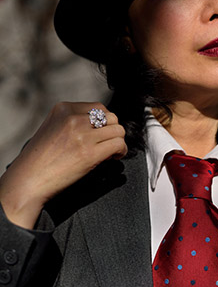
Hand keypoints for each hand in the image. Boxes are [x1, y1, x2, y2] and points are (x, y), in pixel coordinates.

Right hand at [0, 102, 126, 227]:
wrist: (28, 180)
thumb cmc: (39, 159)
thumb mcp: (52, 128)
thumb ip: (72, 122)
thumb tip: (99, 125)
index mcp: (63, 109)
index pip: (98, 107)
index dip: (103, 122)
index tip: (100, 134)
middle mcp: (74, 118)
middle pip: (111, 117)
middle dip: (112, 131)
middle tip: (107, 144)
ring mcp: (82, 134)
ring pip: (118, 130)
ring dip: (118, 141)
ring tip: (111, 152)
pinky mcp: (89, 153)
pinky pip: (118, 144)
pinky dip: (121, 151)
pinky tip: (113, 158)